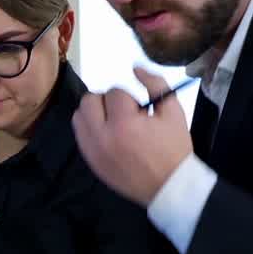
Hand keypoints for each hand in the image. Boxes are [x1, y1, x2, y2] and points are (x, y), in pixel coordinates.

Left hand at [71, 66, 192, 205]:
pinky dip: (90, 128)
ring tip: (113, 122)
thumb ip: (155, 84)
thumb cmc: (173, 148)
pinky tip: (107, 133)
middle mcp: (102, 136)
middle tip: (123, 112)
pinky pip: (79, 134)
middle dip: (107, 101)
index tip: (139, 109)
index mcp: (124, 124)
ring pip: (79, 116)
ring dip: (94, 113)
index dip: (129, 97)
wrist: (168, 186)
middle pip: (89, 100)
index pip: (114, 92)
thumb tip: (135, 67)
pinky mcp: (89, 160)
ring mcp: (92, 150)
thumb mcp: (173, 112)